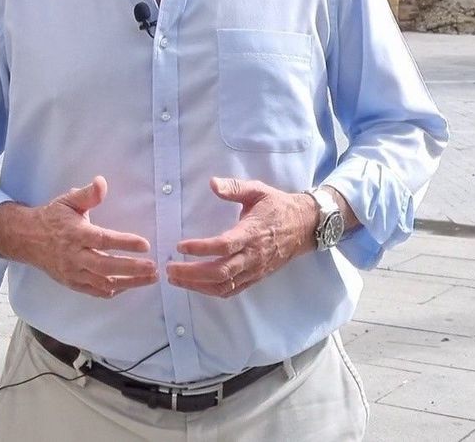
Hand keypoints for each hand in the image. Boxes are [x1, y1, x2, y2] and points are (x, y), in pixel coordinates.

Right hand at [0, 176, 156, 298]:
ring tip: (150, 278)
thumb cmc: (52, 218)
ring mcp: (72, 272)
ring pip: (103, 282)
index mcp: (75, 234)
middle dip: (131, 268)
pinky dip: (113, 290)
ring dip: (129, 282)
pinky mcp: (72, 283)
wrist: (27, 239)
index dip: (124, 243)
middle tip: (153, 266)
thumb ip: (88, 194)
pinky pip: (95, 291)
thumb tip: (102, 182)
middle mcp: (74, 256)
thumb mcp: (67, 200)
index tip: (145, 244)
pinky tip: (130, 285)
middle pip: (105, 265)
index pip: (102, 240)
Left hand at [166, 177, 317, 298]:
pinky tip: (196, 286)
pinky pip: (232, 290)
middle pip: (220, 271)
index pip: (224, 246)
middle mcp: (253, 255)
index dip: (201, 248)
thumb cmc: (277, 206)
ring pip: (224, 285)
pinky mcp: (255, 277)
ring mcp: (255, 269)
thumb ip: (234, 187)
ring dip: (197, 285)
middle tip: (169, 268)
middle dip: (192, 273)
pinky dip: (212, 291)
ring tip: (175, 279)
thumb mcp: (258, 190)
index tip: (180, 246)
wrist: (304, 226)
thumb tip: (212, 183)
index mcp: (252, 233)